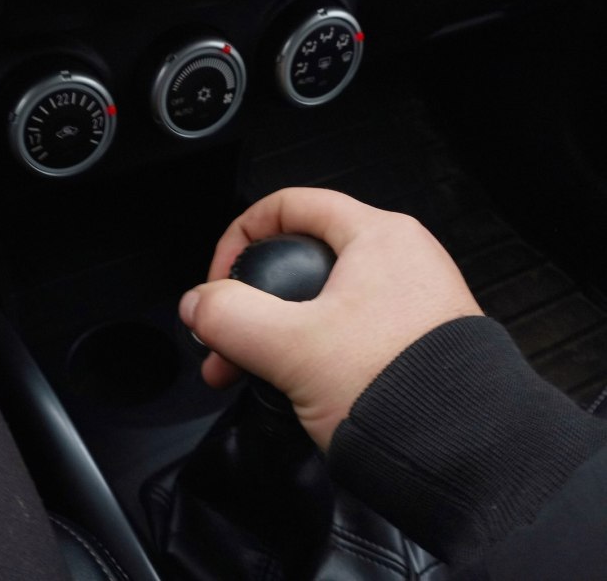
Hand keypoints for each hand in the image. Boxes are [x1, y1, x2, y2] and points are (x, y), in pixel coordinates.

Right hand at [179, 188, 482, 449]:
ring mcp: (406, 303)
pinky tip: (280, 384)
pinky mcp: (407, 343)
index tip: (218, 280)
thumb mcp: (291, 346)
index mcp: (378, 236)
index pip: (289, 206)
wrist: (466, 458)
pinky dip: (302, 350)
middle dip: (246, 302)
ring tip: (240, 372)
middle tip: (221, 338)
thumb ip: (228, 317)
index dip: (240, 236)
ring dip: (267, 333)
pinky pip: (339, 332)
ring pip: (314, 301)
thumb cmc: (401, 389)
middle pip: (297, 260)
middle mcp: (399, 260)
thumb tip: (197, 305)